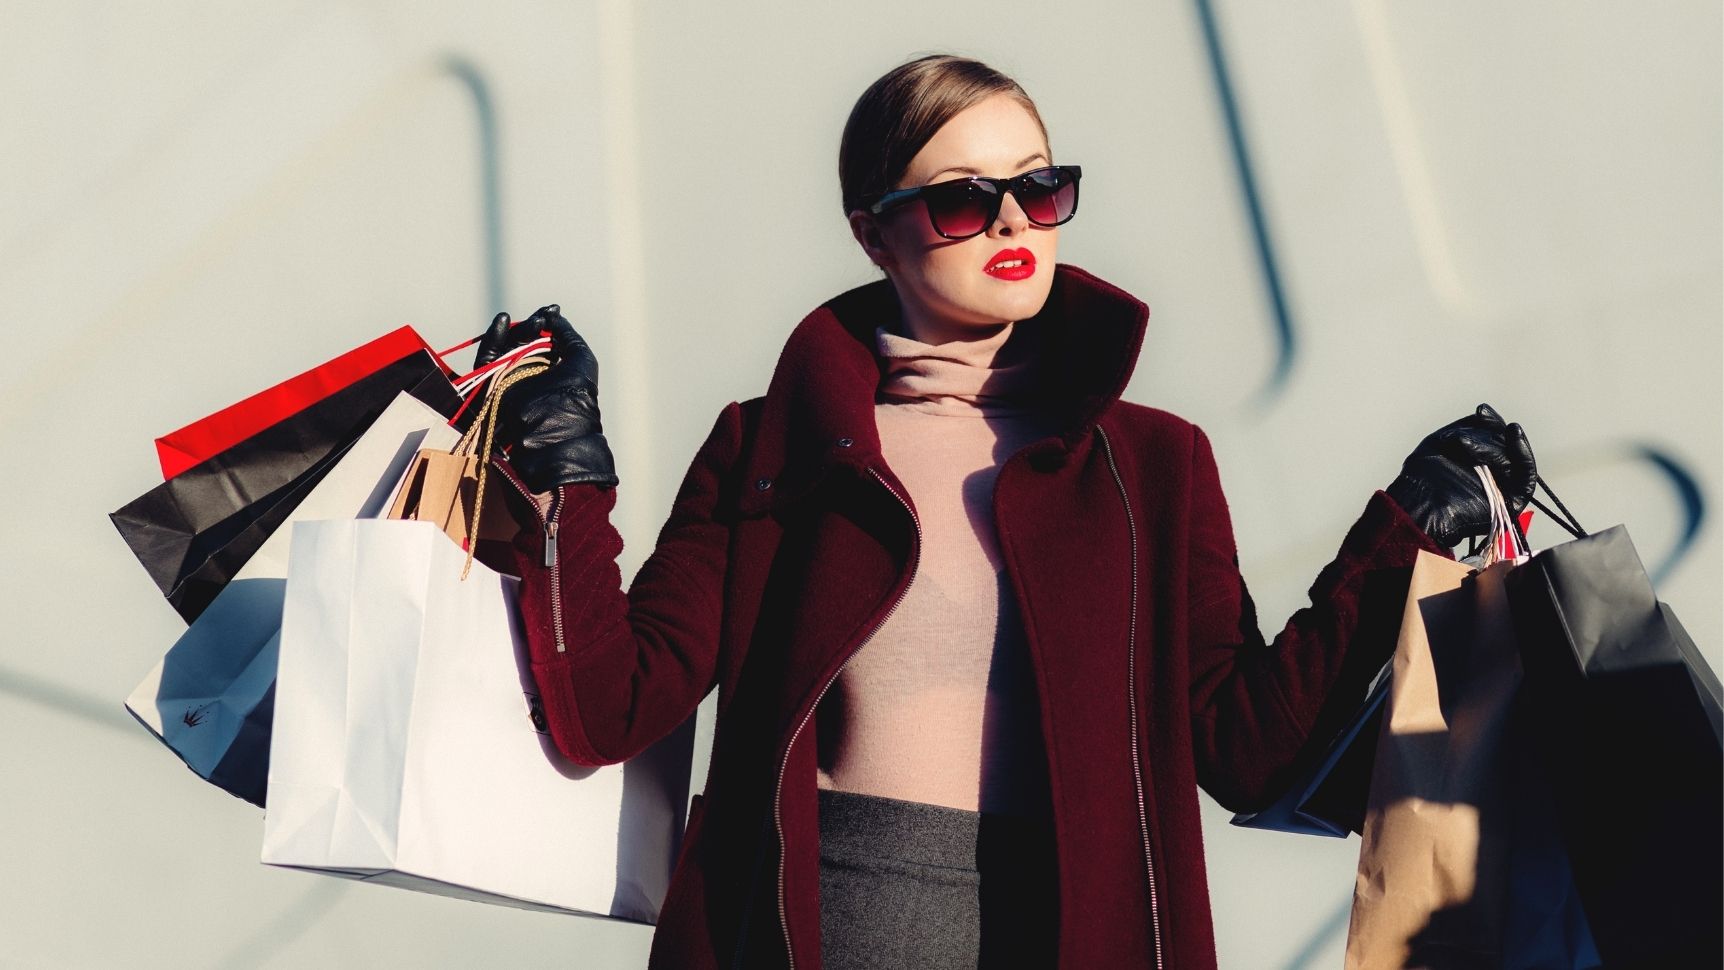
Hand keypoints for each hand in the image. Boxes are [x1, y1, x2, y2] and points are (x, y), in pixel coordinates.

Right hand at [473, 304, 617, 491]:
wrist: (557, 428)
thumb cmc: (577, 394)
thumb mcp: (581, 358)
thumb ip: (567, 334)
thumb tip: (554, 316)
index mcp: (551, 370)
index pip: (542, 340)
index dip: (545, 322)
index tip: (552, 310)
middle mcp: (529, 374)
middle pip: (522, 340)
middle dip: (532, 326)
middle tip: (542, 320)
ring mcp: (509, 379)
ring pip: (506, 347)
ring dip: (517, 330)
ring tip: (532, 324)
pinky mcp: (491, 385)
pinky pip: (487, 359)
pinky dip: (493, 339)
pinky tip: (503, 321)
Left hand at [1385, 403, 1536, 547]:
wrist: (1418, 507)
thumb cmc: (1424, 478)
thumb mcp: (1441, 442)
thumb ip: (1466, 428)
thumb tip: (1485, 414)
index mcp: (1478, 463)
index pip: (1494, 438)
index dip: (1491, 423)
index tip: (1482, 410)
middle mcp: (1493, 475)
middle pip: (1505, 446)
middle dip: (1488, 435)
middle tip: (1466, 435)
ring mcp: (1504, 488)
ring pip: (1512, 457)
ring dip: (1495, 444)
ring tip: (1465, 445)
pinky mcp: (1513, 502)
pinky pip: (1527, 476)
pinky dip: (1524, 454)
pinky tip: (1514, 434)